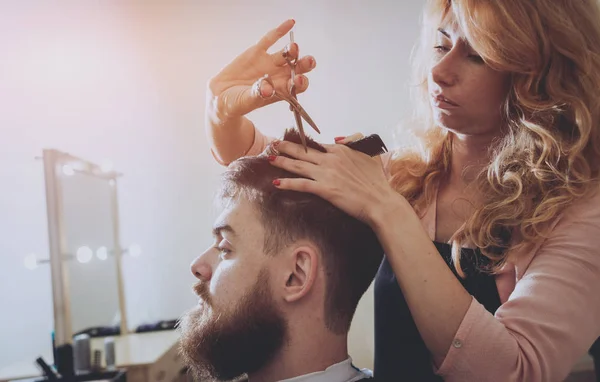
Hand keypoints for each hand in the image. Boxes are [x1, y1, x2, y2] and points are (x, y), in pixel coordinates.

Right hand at [207, 19, 316, 121]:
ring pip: (286, 54)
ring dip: (293, 50)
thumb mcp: (244, 102)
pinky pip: (270, 39)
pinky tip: (290, 23)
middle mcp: (279, 76)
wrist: (221, 95)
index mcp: (280, 91)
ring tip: (293, 48)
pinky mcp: (258, 52)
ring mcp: (269, 63)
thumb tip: (266, 89)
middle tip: (308, 61)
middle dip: (304, 65)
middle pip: (298, 68)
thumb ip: (256, 96)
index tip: (299, 80)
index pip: (296, 86)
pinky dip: (280, 31)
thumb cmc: (237, 103)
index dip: (300, 82)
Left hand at [268, 136, 404, 226]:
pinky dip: (287, 183)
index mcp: (341, 150)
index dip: (303, 144)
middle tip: (273, 145)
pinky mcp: (324, 189)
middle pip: (303, 152)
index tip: (293, 143)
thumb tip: (336, 139)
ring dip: (282, 162)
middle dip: (286, 147)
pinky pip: (301, 184)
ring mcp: (326, 174)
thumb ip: (355, 140)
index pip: (318, 145)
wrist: (380, 201)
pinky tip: (276, 183)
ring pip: (298, 165)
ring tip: (270, 158)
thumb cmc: (377, 181)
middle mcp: (331, 159)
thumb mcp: (370, 153)